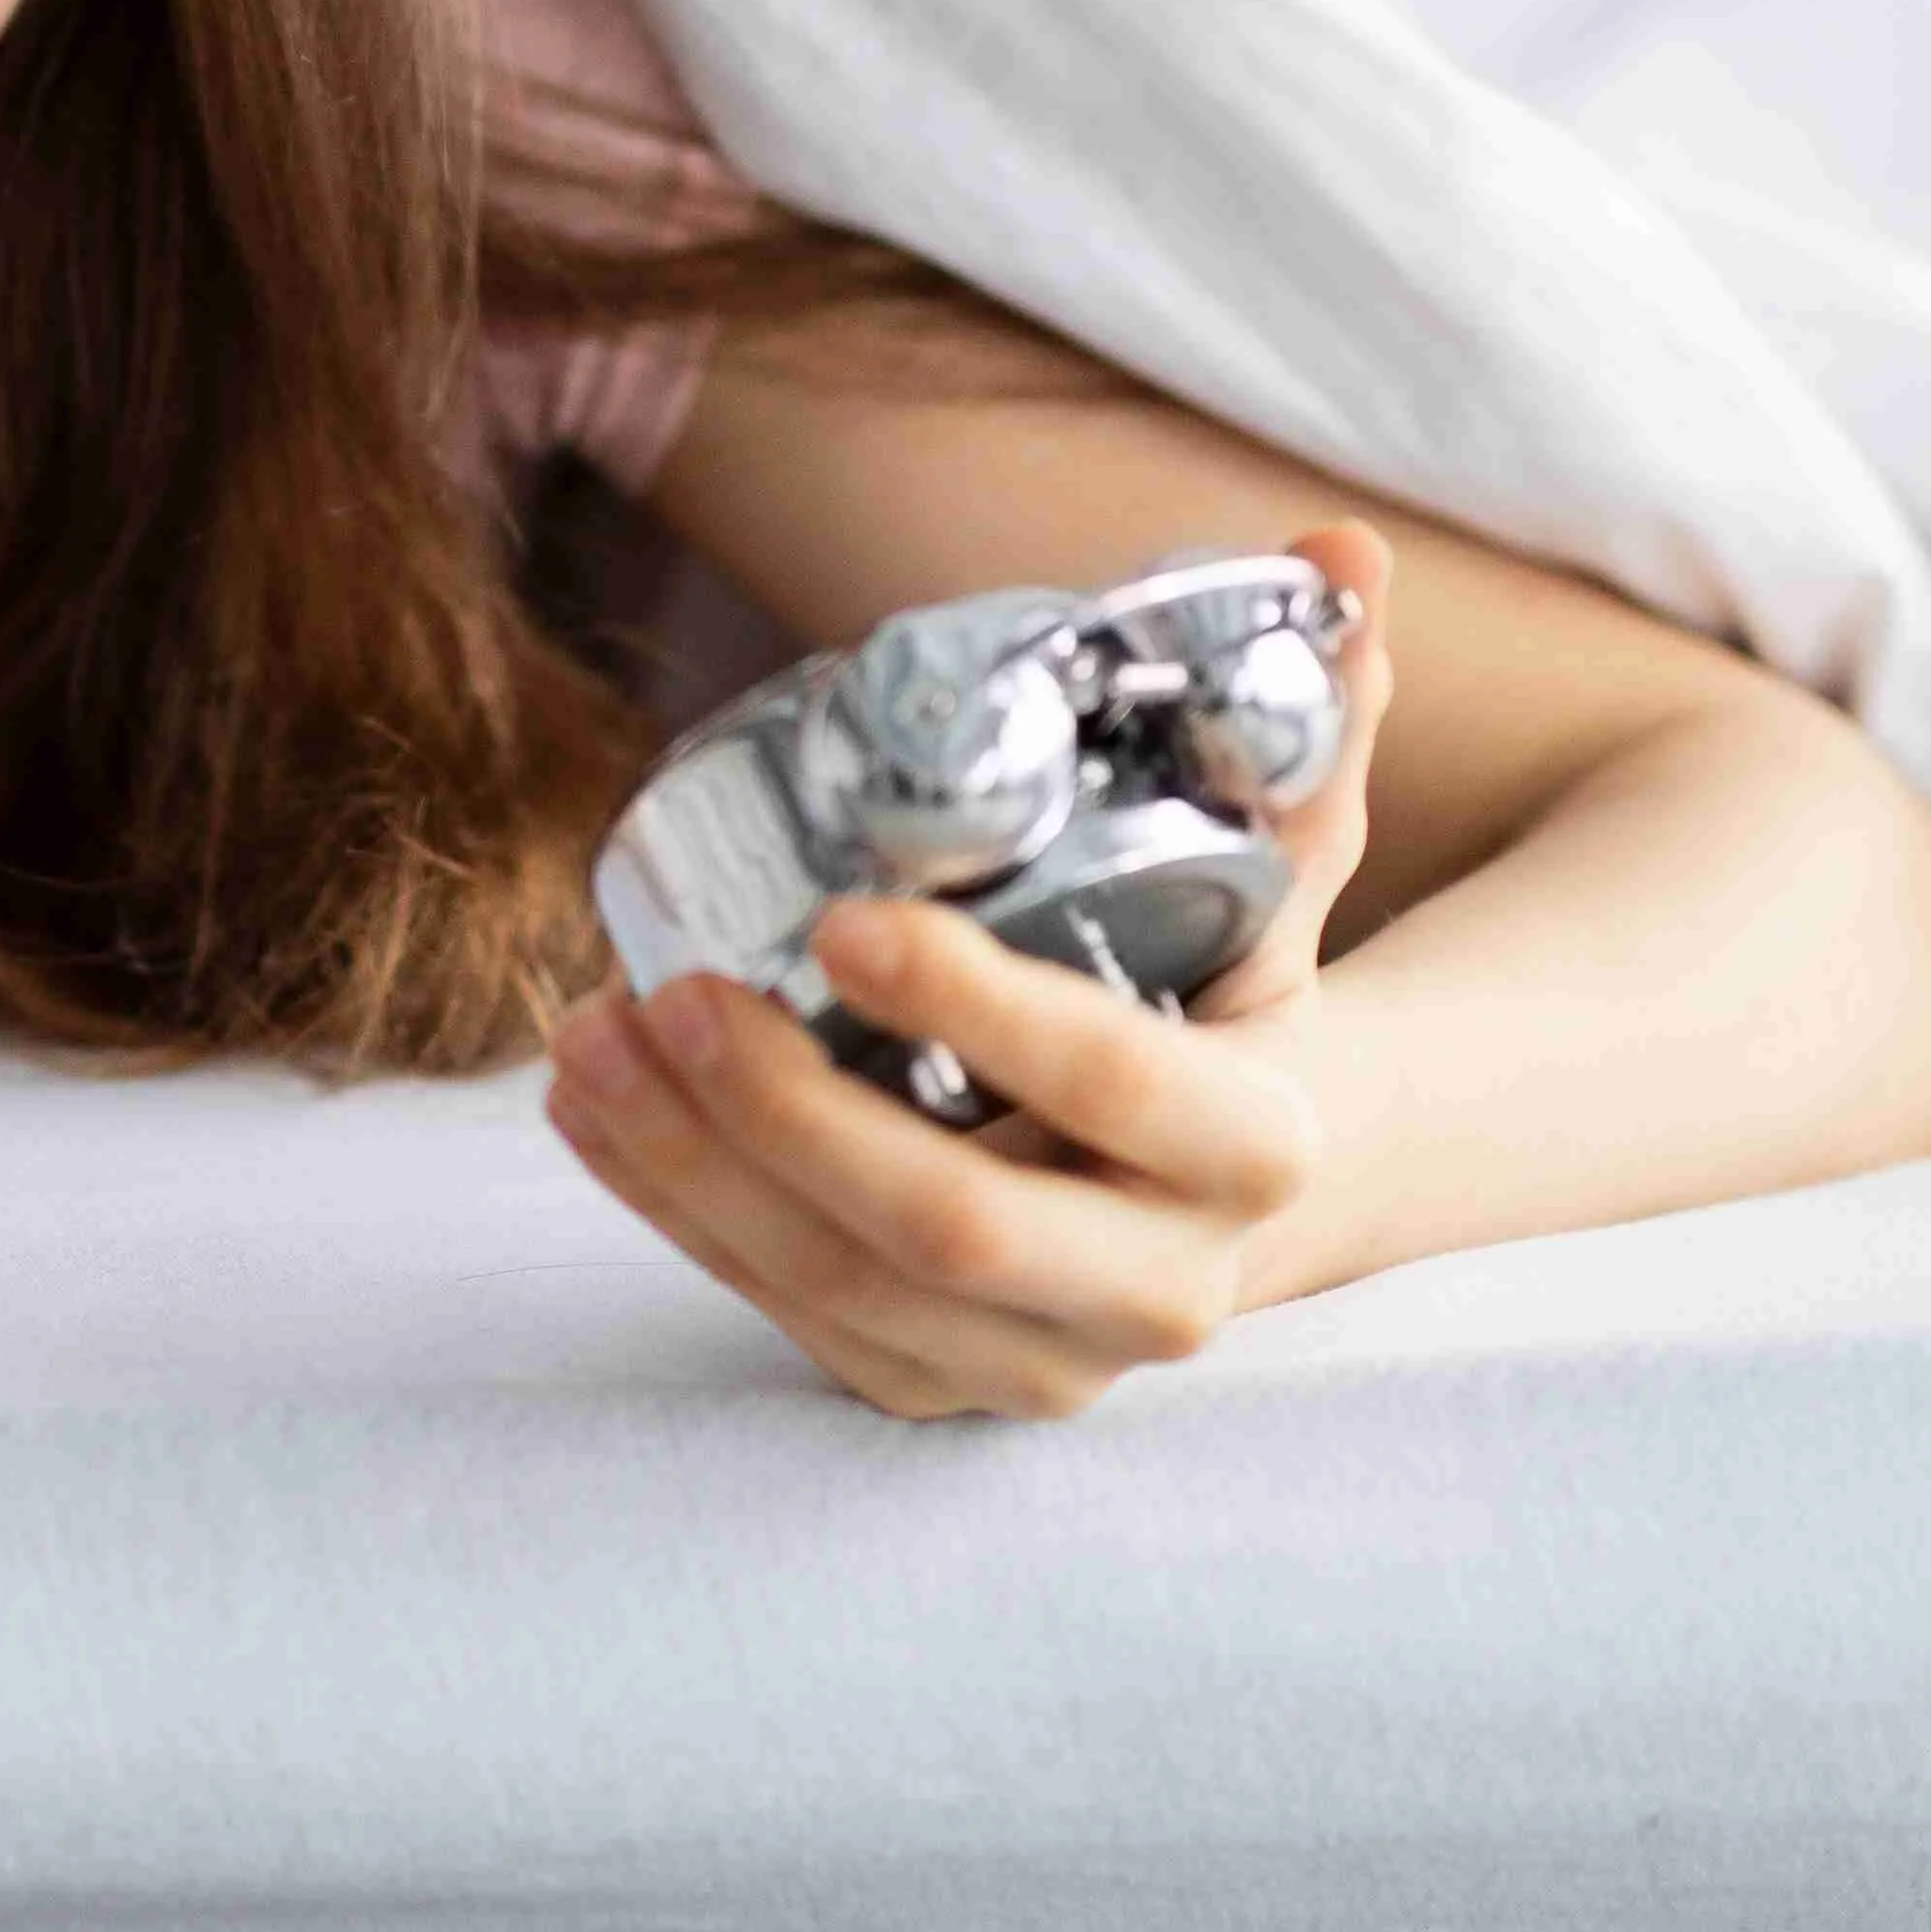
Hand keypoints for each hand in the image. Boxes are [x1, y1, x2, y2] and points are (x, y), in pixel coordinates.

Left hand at [542, 519, 1401, 1418]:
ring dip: (693, 1162)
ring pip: (842, 1287)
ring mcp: (1049, 1359)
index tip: (837, 914)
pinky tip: (594, 1106)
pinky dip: (676, 1210)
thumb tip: (1339, 546)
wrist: (1258, 1178)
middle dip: (787, 1109)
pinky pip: (789, 1317)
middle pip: (950, 1224)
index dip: (974, 1006)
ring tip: (592, 1032)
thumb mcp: (1290, 860)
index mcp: (1261, 1148)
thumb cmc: (1243, 980)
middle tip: (672, 988)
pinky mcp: (946, 1385)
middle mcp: (1165, 1286)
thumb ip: (1313, 710)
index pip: (1114, 1082)